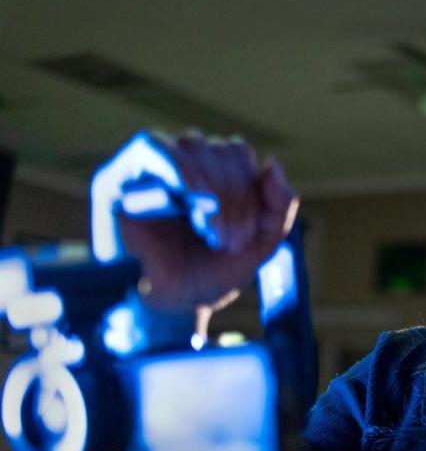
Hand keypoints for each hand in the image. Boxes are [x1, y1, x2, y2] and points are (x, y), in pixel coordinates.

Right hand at [117, 131, 299, 311]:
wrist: (177, 305)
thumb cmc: (215, 271)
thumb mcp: (263, 242)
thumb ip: (279, 206)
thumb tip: (273, 164)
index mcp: (215, 172)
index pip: (237, 153)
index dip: (251, 190)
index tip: (250, 237)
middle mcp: (182, 161)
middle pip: (219, 149)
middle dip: (235, 198)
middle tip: (232, 243)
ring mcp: (149, 167)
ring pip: (191, 145)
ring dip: (214, 189)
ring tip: (214, 234)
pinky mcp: (120, 177)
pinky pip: (151, 151)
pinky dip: (183, 173)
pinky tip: (196, 203)